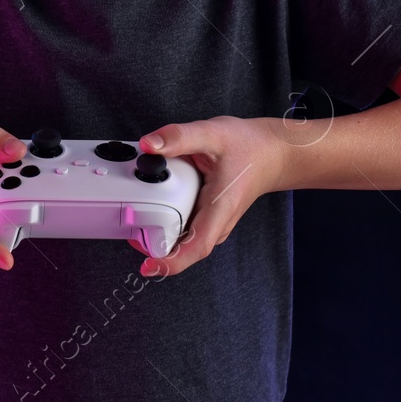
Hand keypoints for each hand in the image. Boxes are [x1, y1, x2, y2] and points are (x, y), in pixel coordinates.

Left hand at [130, 116, 287, 276]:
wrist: (271, 153)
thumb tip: (147, 145)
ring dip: (156, 233)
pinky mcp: (206, 217)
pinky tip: (151, 207)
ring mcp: (211, 223)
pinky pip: (182, 227)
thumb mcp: (212, 134)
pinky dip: (165, 220)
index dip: (171, 262)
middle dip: (152, 242)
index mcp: (220, 208)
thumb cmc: (248, 147)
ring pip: (180, 238)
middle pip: (181, 246)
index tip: (148, 267)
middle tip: (128, 224)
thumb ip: (179, 138)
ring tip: (135, 216)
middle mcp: (216, 223)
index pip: (197, 247)